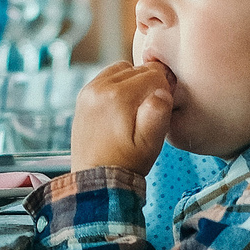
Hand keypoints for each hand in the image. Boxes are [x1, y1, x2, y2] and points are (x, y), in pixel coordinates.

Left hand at [72, 58, 172, 174]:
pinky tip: (123, 105)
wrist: (96, 179)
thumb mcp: (150, 144)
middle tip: (151, 109)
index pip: (153, 74)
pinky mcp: (83, 97)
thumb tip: (161, 92)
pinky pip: (107, 78)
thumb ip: (158, 114)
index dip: (165, 88)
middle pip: (137, 69)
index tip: (163, 105)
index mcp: (117, 96)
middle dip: (150, 84)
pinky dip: (118, 85)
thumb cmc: (125, 163)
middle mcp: (99, 88)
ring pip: (122, 70)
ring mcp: (88, 91)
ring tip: (137, 106)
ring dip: (134, 82)